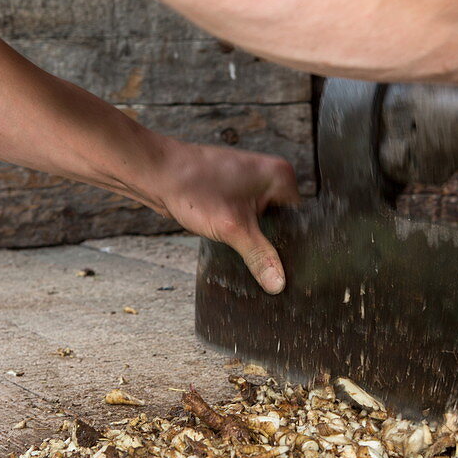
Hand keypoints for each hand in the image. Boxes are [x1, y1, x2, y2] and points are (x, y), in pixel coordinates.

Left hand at [154, 140, 300, 293]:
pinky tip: (232, 244)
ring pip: (262, 222)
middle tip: (265, 268)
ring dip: (253, 239)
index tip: (287, 270)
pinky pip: (246, 218)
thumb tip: (278, 283)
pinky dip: (240, 232)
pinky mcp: (233, 191)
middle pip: (282, 222)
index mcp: (281, 175)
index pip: (300, 220)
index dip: (292, 246)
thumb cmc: (193, 188)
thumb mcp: (233, 229)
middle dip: (271, 245)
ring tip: (244, 254)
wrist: (157, 174)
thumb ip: (259, 257)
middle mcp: (269, 175)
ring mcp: (250, 183)